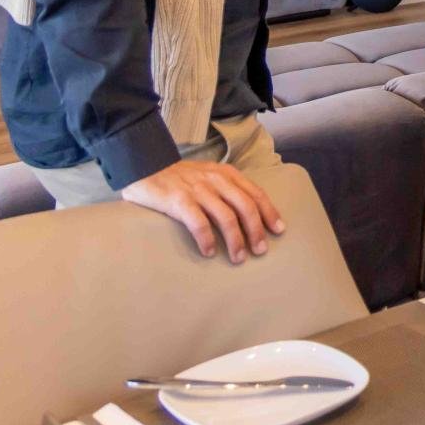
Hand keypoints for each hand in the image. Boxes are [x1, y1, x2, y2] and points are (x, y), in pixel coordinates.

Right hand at [122, 159, 284, 262]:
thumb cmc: (179, 176)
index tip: (279, 230)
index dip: (269, 212)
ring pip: (226, 217)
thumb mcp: (209, 175)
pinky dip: (207, 239)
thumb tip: (247, 213)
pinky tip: (209, 252)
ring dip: (235, 240)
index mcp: (227, 173)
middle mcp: (216, 180)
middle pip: (246, 207)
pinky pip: (199, 223)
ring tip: (238, 258)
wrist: (145, 166)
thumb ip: (226, 188)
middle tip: (261, 250)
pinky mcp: (179, 201)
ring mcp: (198, 190)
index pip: (255, 193)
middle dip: (256, 230)